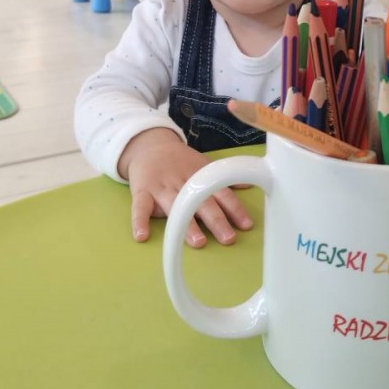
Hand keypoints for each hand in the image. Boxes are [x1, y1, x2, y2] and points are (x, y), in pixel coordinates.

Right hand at [118, 129, 253, 247]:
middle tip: (228, 238)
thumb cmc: (180, 162)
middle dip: (217, 220)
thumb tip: (249, 184)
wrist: (150, 146)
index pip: (222, 193)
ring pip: (175, 206)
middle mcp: (184, 183)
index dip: (235, 209)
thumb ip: (223, 180)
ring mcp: (162, 187)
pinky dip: (139, 221)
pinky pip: (140, 207)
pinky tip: (142, 236)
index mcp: (201, 177)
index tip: (246, 225)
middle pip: (202, 202)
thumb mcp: (204, 165)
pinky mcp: (142, 191)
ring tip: (198, 242)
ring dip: (187, 224)